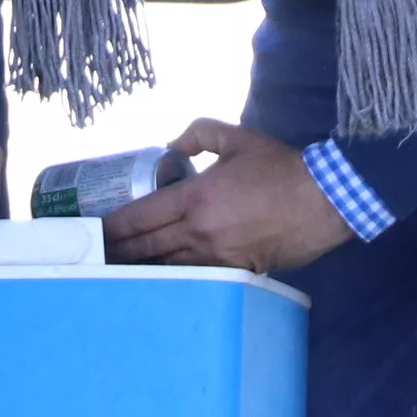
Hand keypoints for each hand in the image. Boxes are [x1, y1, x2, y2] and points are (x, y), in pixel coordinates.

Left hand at [106, 119, 354, 276]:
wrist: (324, 200)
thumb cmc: (281, 168)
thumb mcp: (237, 137)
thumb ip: (199, 133)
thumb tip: (170, 143)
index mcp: (194, 198)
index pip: (139, 218)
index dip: (111, 228)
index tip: (92, 232)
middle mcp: (199, 232)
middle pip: (145, 249)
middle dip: (117, 255)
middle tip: (95, 258)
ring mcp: (217, 257)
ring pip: (167, 270)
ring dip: (142, 271)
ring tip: (119, 273)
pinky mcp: (236, 274)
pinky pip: (197, 280)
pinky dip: (176, 280)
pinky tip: (162, 283)